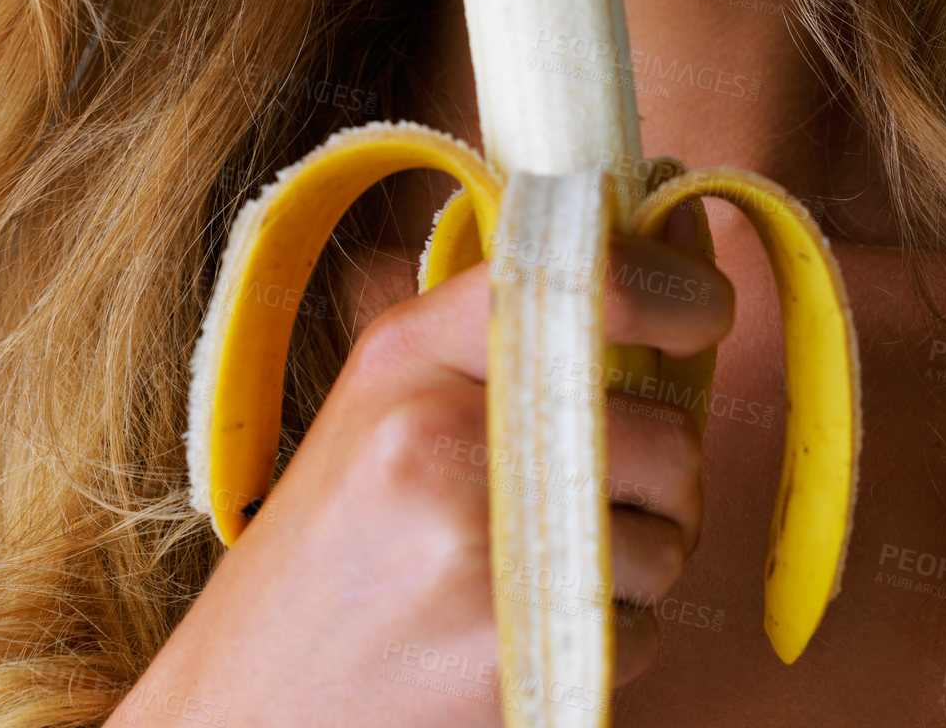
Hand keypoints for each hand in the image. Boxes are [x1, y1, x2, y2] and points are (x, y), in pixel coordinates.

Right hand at [105, 209, 732, 727]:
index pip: (592, 284)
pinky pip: (640, 635)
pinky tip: (513, 640)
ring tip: (526, 577)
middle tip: (582, 504)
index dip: (678, 294)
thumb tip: (679, 263)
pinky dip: (604, 646)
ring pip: (667, 546)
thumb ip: (514, 339)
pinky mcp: (506, 656)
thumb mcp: (386, 407)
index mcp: (408, 355)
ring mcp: (474, 550)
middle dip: (657, 482)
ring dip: (631, 570)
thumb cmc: (333, 552)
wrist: (240, 709)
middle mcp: (440, 437)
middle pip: (667, 440)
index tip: (706, 312)